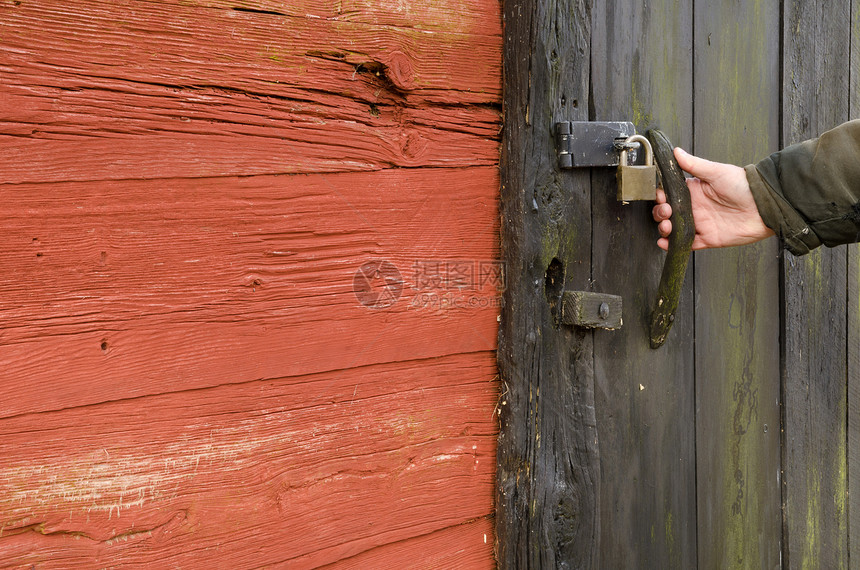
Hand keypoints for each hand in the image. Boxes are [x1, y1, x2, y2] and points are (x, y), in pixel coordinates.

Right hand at [652, 147, 774, 249]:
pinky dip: (673, 245)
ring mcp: (700, 224)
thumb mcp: (716, 172)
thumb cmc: (744, 185)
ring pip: (674, 229)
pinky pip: (687, 244)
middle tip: (665, 212)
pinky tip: (665, 242)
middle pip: (668, 213)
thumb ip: (694, 164)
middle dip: (660, 213)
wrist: (764, 205)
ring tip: (666, 226)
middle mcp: (695, 208)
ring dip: (664, 229)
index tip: (659, 197)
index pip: (669, 195)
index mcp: (694, 191)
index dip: (660, 196)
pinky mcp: (708, 238)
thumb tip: (676, 151)